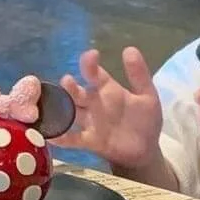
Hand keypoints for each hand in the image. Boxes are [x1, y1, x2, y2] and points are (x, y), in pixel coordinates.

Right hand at [55, 47, 163, 173]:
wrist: (145, 150)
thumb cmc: (144, 120)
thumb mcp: (147, 96)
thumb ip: (139, 75)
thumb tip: (130, 49)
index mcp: (106, 89)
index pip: (94, 73)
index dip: (90, 63)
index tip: (91, 55)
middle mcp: (93, 103)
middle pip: (76, 91)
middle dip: (70, 86)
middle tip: (67, 80)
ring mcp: (89, 122)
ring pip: (70, 111)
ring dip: (61, 108)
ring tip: (52, 104)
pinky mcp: (89, 141)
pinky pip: (72, 138)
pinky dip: (61, 137)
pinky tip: (52, 136)